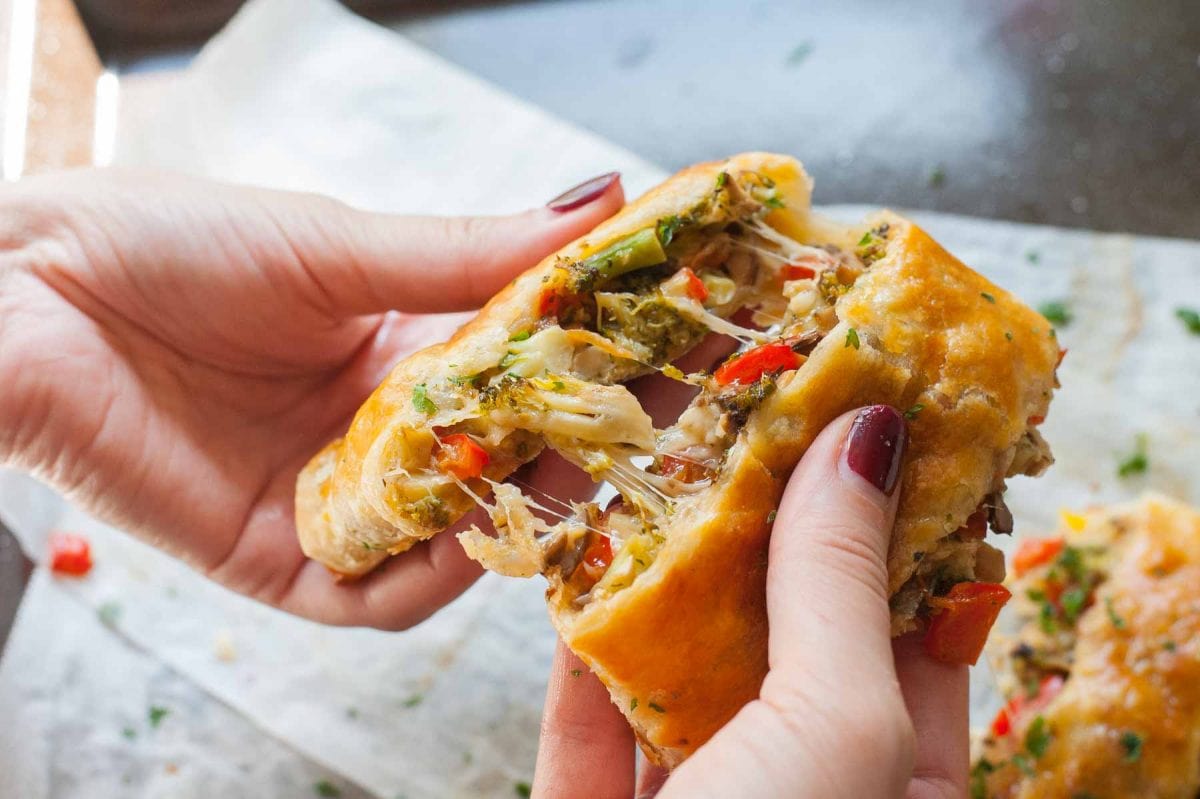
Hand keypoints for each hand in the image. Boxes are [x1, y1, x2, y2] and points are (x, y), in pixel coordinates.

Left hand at [0, 168, 623, 628]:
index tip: (673, 344)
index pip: (525, 374)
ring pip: (452, 535)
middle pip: (502, 458)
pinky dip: (425, 577)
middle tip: (650, 420)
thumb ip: (469, 253)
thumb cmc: (174, 247)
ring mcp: (334, 499)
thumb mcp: (340, 245)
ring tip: (565, 474)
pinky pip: (375, 594)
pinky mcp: (280, 560)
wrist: (29, 295)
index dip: (598, 364)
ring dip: (512, 514)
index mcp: (400, 351)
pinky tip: (463, 535)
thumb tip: (599, 202)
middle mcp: (377, 432)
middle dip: (578, 444)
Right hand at [532, 406, 966, 798]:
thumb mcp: (837, 728)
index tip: (875, 417)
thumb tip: (863, 437)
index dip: (900, 520)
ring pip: (685, 671)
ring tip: (662, 464)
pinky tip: (579, 564)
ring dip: (665, 577)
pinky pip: (590, 722)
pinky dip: (582, 647)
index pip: (920, 630)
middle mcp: (808, 788)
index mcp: (904, 784)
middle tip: (756, 416)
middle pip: (790, 635)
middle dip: (768, 531)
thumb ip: (839, 586)